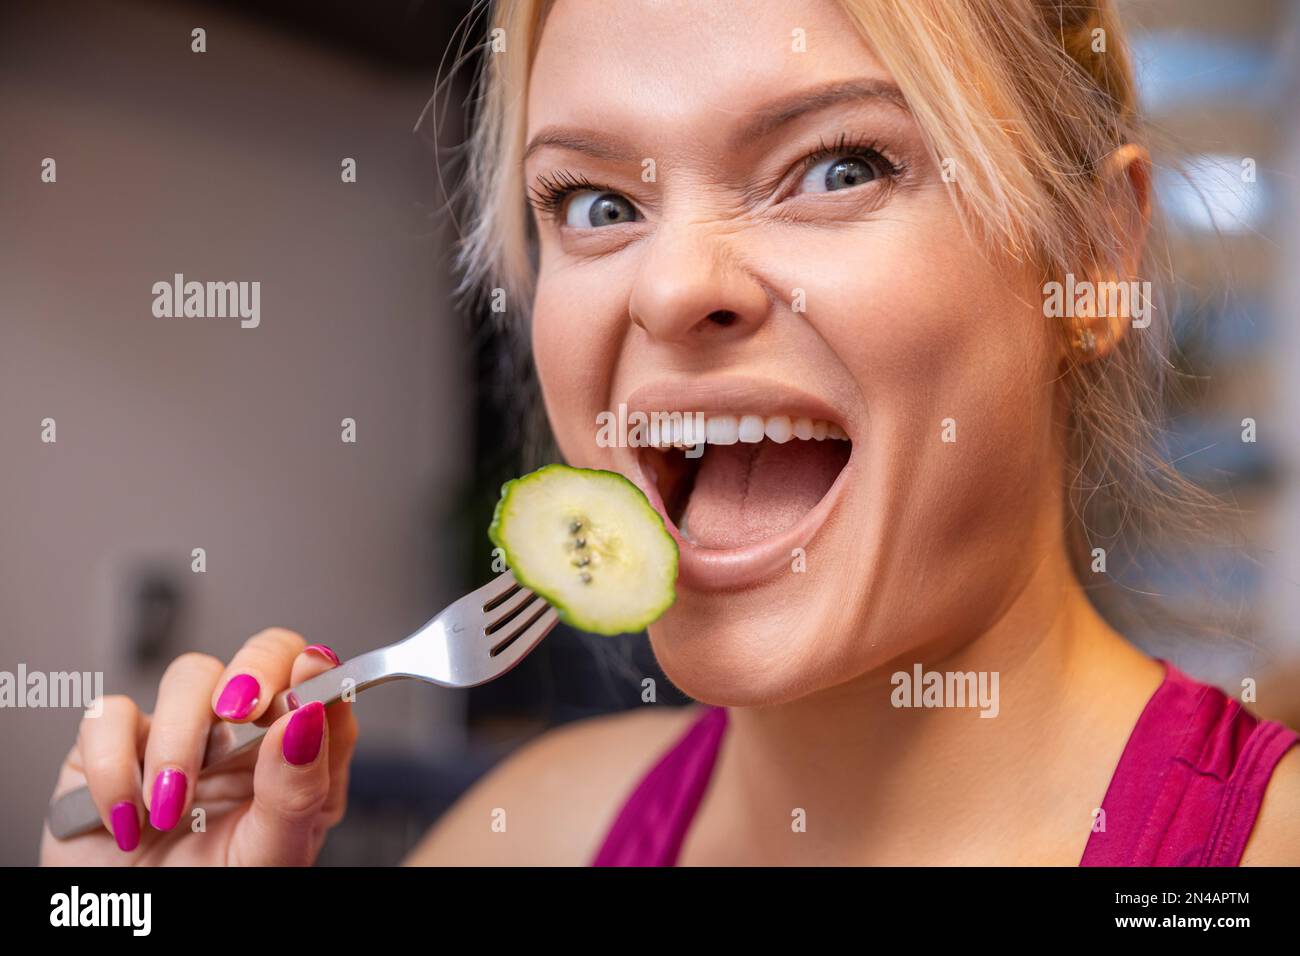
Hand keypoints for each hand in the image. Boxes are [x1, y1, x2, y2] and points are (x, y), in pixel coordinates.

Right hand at [40, 629, 357, 864]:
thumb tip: (308, 719)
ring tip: (171, 806)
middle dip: (254, 668)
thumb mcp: (272, 851)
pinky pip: (109, 714)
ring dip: (178, 740)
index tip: (311, 673)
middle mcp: (245, 734)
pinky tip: (126, 819)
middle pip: (264, 652)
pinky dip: (115, 768)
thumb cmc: (210, 890)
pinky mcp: (116, 742)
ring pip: (189, 674)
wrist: (133, 927)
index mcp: (296, 756)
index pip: (322, 687)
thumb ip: (298, 790)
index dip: (318, 671)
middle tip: (239, 708)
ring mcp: (182, 730)